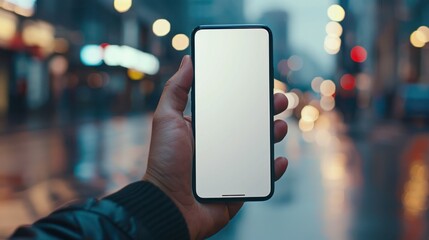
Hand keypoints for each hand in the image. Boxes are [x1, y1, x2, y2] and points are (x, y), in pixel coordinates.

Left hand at [143, 55, 288, 238]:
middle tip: (278, 100)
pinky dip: (274, 169)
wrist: (169, 204)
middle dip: (267, 111)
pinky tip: (278, 160)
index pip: (232, 108)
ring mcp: (233, 166)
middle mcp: (221, 146)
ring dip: (274, 135)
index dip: (247, 96)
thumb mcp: (166, 119)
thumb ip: (176, 90)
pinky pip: (263, 177)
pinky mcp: (241, 187)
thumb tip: (187, 60)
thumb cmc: (165, 162)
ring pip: (260, 148)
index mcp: (207, 129)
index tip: (260, 83)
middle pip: (251, 125)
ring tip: (279, 127)